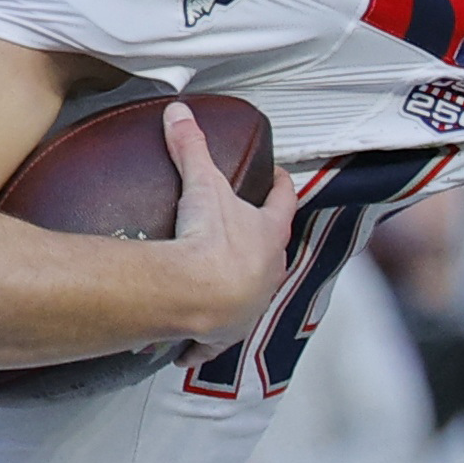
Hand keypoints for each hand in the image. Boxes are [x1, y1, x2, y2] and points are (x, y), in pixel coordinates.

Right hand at [161, 100, 296, 362]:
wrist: (200, 294)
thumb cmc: (212, 240)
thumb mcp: (203, 185)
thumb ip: (192, 147)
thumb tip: (180, 113)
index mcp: (269, 234)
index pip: (284, 203)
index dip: (282, 187)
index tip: (279, 178)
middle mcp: (268, 272)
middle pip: (273, 252)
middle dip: (263, 244)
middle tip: (247, 235)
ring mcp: (250, 306)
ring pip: (250, 297)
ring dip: (237, 293)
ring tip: (219, 290)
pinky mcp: (225, 334)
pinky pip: (214, 341)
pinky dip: (202, 344)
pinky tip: (191, 349)